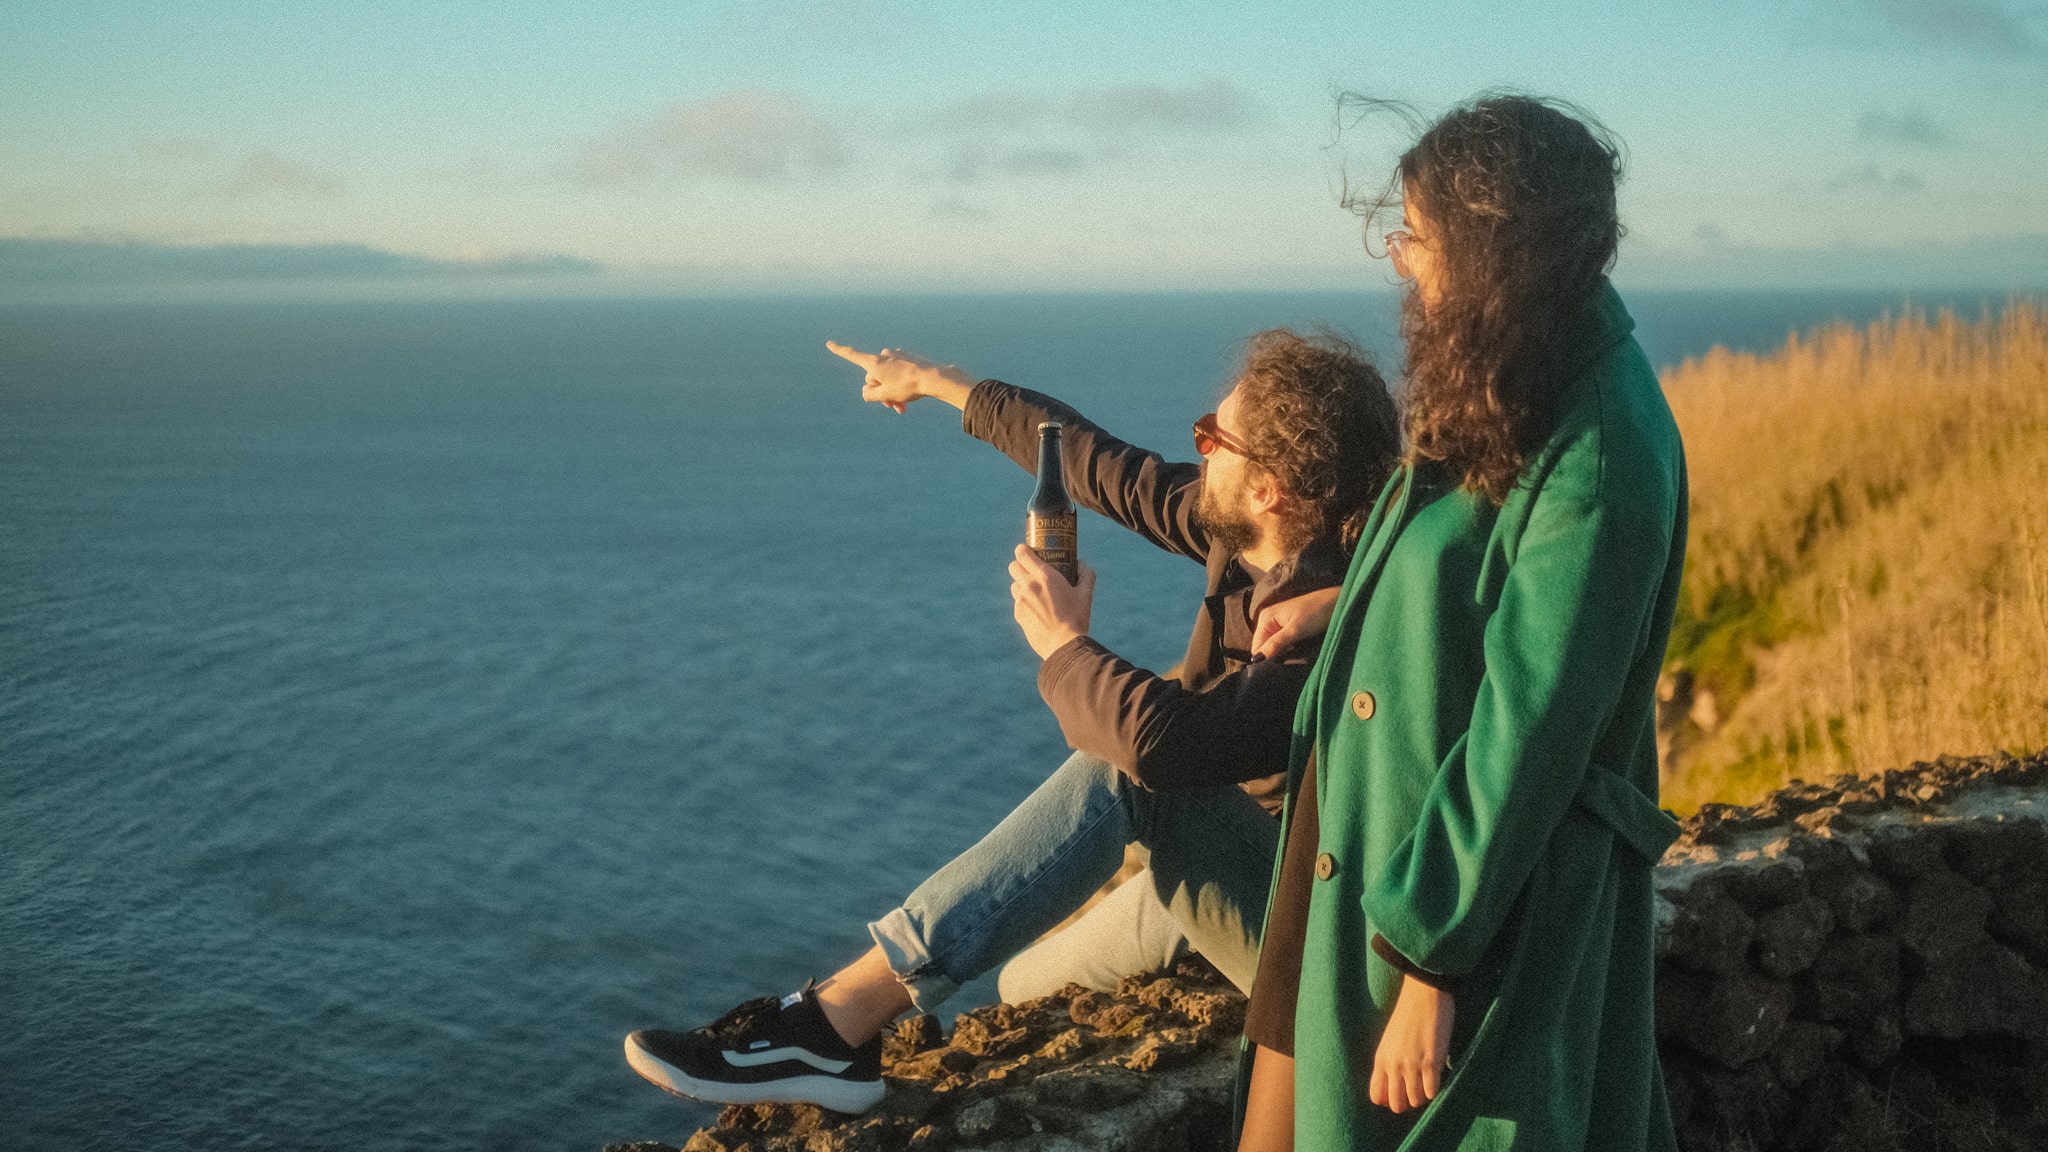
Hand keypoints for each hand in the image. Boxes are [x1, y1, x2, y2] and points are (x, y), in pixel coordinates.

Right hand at [826, 341, 975, 412]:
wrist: (934, 378)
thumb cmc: (908, 386)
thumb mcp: (885, 395)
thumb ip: (869, 394)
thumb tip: (868, 391)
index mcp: (875, 362)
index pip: (853, 355)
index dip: (840, 351)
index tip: (828, 343)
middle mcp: (884, 356)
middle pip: (873, 378)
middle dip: (880, 392)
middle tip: (892, 406)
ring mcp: (897, 356)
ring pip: (887, 379)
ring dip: (891, 393)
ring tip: (902, 407)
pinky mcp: (909, 359)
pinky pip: (899, 375)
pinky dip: (901, 387)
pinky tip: (910, 396)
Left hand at [1009, 544, 1094, 658]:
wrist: (1063, 644)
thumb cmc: (1076, 618)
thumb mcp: (1086, 594)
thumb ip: (1086, 575)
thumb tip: (1081, 563)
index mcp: (1045, 576)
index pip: (1022, 554)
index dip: (1023, 550)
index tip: (1028, 551)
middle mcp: (1029, 585)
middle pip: (1013, 566)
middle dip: (1020, 565)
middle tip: (1031, 570)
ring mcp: (1021, 601)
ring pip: (1014, 584)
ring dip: (1021, 584)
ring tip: (1035, 590)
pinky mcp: (1018, 614)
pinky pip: (1017, 602)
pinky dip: (1024, 601)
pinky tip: (1037, 608)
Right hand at [1252, 586, 1340, 659]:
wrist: (1339, 601)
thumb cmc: (1318, 612)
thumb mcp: (1295, 630)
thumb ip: (1275, 644)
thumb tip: (1255, 660)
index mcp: (1266, 618)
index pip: (1256, 647)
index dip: (1263, 660)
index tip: (1276, 669)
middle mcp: (1269, 620)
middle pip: (1263, 647)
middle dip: (1272, 657)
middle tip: (1286, 665)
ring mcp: (1279, 623)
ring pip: (1273, 646)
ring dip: (1281, 655)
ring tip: (1293, 659)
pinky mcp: (1290, 627)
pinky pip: (1282, 643)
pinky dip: (1288, 650)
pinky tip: (1296, 653)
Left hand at [1369, 975, 1453, 1113]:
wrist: (1423, 994)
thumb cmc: (1408, 1014)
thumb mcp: (1390, 1040)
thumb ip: (1389, 1062)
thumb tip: (1395, 1084)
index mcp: (1380, 1059)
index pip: (1376, 1096)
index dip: (1388, 1100)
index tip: (1400, 1093)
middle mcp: (1393, 1065)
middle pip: (1396, 1104)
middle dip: (1407, 1103)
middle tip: (1417, 1090)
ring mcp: (1412, 1065)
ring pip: (1415, 1101)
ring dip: (1423, 1096)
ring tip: (1428, 1082)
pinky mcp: (1431, 1063)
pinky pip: (1432, 1092)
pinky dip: (1435, 1090)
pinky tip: (1437, 1077)